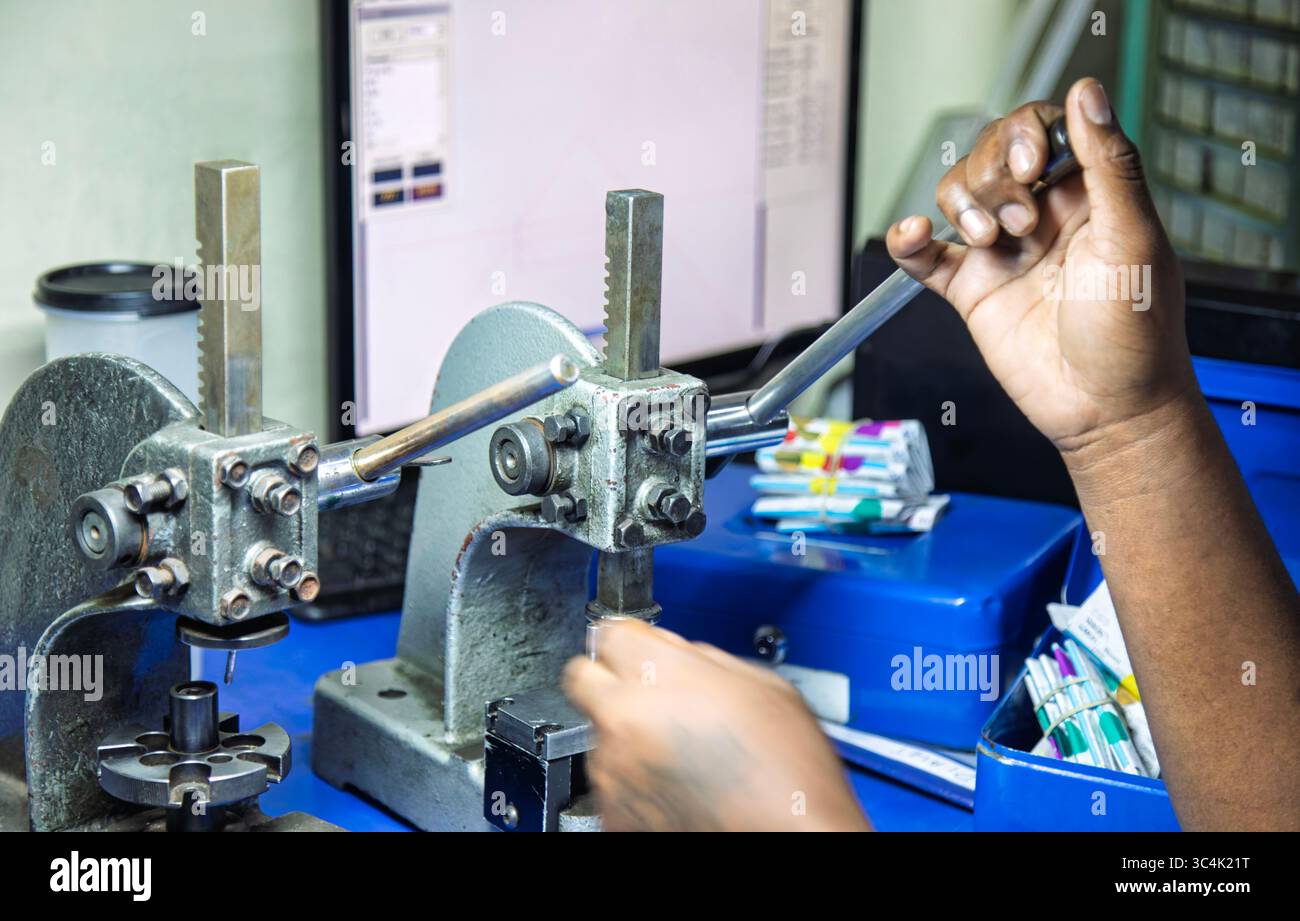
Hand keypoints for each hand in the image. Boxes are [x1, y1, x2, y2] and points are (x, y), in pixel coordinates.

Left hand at [563, 620, 868, 831]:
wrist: (786, 840)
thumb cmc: (787, 775)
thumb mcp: (762, 686)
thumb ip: (705, 659)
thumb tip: (678, 653)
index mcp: (660, 675)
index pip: (608, 631)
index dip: (631, 639)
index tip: (639, 647)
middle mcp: (624, 718)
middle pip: (583, 674)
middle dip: (610, 677)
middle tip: (644, 691)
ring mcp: (613, 768)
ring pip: (599, 730)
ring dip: (628, 733)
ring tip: (680, 751)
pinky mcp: (611, 810)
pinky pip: (610, 777)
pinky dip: (635, 777)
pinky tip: (676, 780)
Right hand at [885, 78, 1194, 453]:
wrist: (1106, 409)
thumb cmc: (1136, 332)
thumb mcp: (1132, 236)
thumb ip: (1108, 163)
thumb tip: (1087, 93)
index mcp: (1087, 194)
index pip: (1042, 130)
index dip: (1025, 136)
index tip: (1031, 167)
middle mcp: (1042, 216)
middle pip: (990, 155)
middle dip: (994, 178)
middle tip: (1022, 224)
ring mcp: (1003, 252)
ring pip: (956, 195)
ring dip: (962, 206)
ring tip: (991, 241)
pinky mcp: (971, 290)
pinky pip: (925, 255)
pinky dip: (909, 240)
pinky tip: (912, 235)